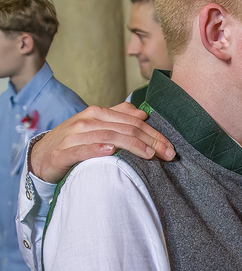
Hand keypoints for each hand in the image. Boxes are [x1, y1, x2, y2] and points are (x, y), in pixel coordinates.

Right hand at [29, 103, 174, 183]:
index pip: (133, 122)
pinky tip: (111, 151)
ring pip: (108, 137)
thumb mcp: (96, 125)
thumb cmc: (74, 141)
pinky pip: (81, 150)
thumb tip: (142, 113)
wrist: (41, 156)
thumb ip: (118, 117)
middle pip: (125, 129)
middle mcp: (87, 121)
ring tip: (150, 155)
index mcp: (97, 113)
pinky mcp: (62, 153)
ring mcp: (73, 136)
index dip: (154, 134)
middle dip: (151, 142)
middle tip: (169, 155)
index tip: (171, 147)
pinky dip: (96, 149)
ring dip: (132, 146)